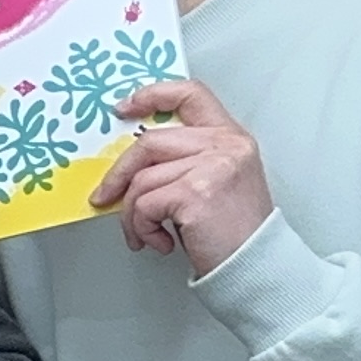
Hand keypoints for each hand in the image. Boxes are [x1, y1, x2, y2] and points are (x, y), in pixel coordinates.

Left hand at [93, 77, 272, 273]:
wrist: (255, 267)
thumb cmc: (233, 233)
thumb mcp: (216, 182)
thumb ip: (184, 160)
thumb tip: (129, 165)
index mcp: (231, 137)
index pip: (191, 93)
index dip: (152, 95)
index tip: (123, 108)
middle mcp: (226, 145)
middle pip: (150, 142)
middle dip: (119, 174)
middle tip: (104, 196)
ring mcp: (213, 166)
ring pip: (142, 179)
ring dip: (132, 214)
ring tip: (145, 234)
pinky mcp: (195, 193)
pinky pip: (143, 204)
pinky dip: (141, 228)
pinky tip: (160, 242)